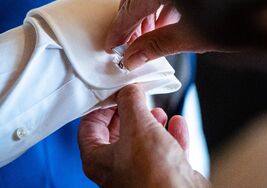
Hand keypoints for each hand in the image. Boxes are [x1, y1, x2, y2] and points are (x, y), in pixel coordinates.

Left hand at [78, 85, 208, 187]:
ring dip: (151, 122)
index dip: (101, 105)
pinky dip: (171, 135)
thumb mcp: (137, 126)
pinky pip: (165, 150)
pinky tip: (177, 124)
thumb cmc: (152, 176)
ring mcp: (140, 172)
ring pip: (142, 140)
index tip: (113, 90)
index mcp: (98, 160)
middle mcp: (116, 168)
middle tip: (136, 95)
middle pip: (117, 132)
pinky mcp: (163, 175)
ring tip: (158, 110)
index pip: (89, 126)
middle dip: (129, 111)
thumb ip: (130, 103)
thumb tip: (129, 90)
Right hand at [105, 0, 266, 69]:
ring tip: (146, 31)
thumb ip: (157, 45)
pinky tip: (164, 17)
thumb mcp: (193, 37)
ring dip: (142, 6)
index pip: (133, 4)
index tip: (111, 44)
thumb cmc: (242, 20)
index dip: (120, 27)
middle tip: (126, 38)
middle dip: (128, 14)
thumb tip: (131, 57)